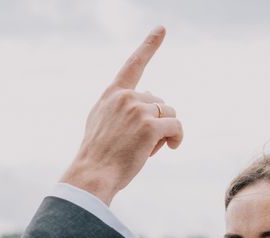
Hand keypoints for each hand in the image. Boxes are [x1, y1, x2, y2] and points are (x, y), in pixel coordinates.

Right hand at [60, 25, 182, 204]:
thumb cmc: (97, 158)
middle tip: (142, 145)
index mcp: (111, 95)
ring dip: (166, 132)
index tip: (162, 29)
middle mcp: (124, 97)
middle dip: (157, 122)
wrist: (91, 175)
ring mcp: (137, 109)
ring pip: (169, 114)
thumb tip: (155, 101)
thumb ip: (121, 109)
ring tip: (148, 150)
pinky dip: (177, 137)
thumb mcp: (101, 125)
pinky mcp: (150, 125)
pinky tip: (171, 147)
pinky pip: (176, 126)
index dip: (149, 45)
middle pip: (159, 102)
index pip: (133, 65)